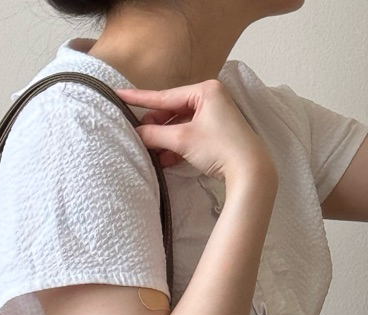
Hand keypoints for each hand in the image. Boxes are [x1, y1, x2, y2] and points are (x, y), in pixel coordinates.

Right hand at [114, 80, 276, 183]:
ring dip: (164, 140)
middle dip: (155, 127)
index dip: (140, 98)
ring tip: (151, 153)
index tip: (119, 94)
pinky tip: (166, 160)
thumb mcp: (181, 139)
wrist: (249, 169)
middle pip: (171, 111)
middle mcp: (210, 98)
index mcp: (204, 91)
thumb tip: (136, 133)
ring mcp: (213, 116)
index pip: (164, 96)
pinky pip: (188, 136)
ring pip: (178, 126)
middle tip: (138, 138)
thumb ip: (154, 134)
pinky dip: (175, 147)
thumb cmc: (219, 147)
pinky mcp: (215, 133)